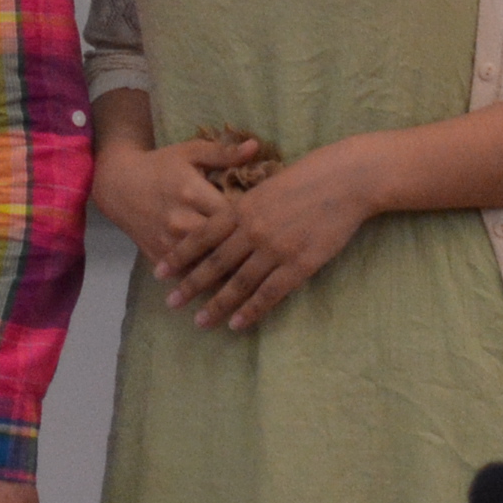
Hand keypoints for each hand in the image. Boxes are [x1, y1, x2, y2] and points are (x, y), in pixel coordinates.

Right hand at [92, 124, 258, 270]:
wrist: (118, 185)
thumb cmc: (159, 166)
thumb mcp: (189, 153)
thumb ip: (224, 153)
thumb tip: (257, 147)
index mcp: (191, 193)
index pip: (233, 216)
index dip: (254, 224)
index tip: (269, 227)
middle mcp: (181, 221)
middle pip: (223, 246)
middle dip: (247, 254)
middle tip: (269, 259)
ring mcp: (169, 243)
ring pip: (207, 268)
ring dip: (232, 276)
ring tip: (258, 284)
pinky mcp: (160, 257)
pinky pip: (189, 277)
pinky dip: (207, 286)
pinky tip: (228, 293)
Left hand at [171, 136, 379, 330]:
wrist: (342, 181)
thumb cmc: (304, 178)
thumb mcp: (263, 186)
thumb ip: (243, 207)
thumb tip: (223, 221)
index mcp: (240, 208)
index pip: (201, 237)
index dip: (180, 255)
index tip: (159, 272)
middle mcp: (251, 230)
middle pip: (214, 263)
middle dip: (190, 285)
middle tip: (170, 303)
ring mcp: (275, 249)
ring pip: (239, 283)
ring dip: (218, 305)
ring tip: (200, 321)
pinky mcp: (299, 264)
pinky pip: (270, 293)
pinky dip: (252, 310)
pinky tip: (238, 323)